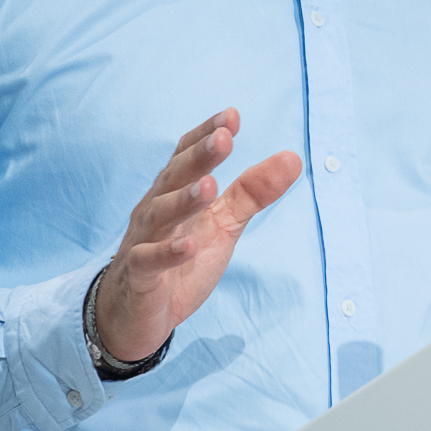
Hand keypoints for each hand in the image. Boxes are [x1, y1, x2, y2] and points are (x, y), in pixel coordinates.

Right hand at [93, 109, 302, 360]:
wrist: (138, 315)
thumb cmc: (180, 260)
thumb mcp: (223, 224)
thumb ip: (252, 192)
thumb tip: (293, 158)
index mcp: (175, 193)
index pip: (186, 156)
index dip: (206, 135)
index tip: (232, 115)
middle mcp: (155, 211)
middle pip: (174, 178)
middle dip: (198, 158)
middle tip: (223, 138)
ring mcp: (143, 242)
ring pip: (159, 215)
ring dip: (184, 200)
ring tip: (210, 185)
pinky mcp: (139, 277)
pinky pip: (149, 261)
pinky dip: (167, 253)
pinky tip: (189, 246)